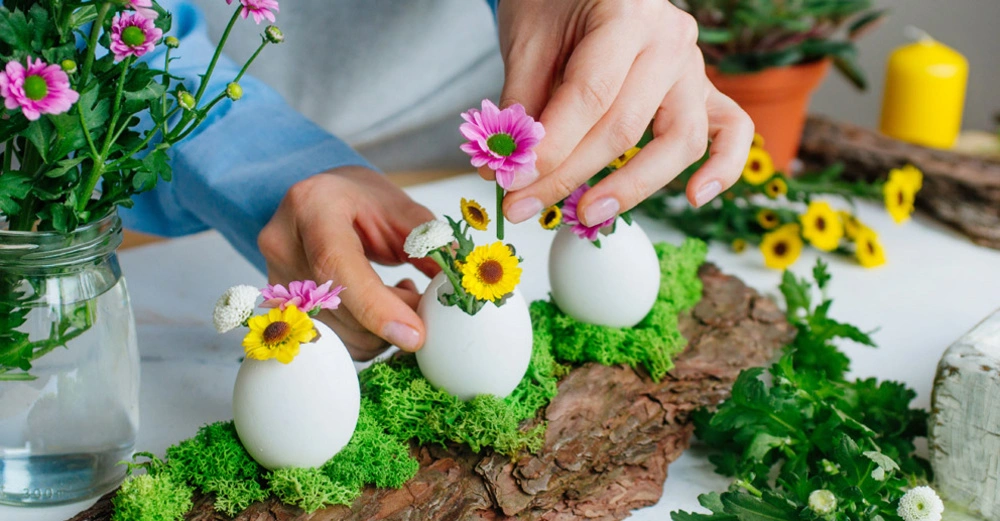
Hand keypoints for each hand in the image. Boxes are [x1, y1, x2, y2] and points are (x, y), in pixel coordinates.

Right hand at [257, 167, 437, 360]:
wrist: (320, 201)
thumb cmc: (361, 201)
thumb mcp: (402, 209)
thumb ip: (429, 245)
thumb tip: (454, 288)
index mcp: (312, 206)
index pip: (337, 266)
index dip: (377, 308)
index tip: (415, 336)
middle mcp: (282, 243)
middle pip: (340, 307)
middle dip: (393, 317)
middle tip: (422, 299)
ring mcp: (276, 279)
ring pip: (336, 333)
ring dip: (381, 330)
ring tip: (401, 295)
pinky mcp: (280, 308)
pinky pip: (331, 339)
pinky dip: (364, 334)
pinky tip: (379, 307)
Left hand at [492, 0, 753, 225]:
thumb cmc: (555, 4)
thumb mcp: (527, 42)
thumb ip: (522, 106)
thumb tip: (508, 171)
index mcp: (627, 13)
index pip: (590, 95)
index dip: (552, 147)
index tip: (515, 182)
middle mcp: (670, 40)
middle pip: (625, 127)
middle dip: (569, 176)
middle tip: (521, 206)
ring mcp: (693, 67)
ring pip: (679, 141)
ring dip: (631, 187)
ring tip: (587, 213)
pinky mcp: (702, 91)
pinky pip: (731, 130)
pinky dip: (723, 167)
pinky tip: (696, 198)